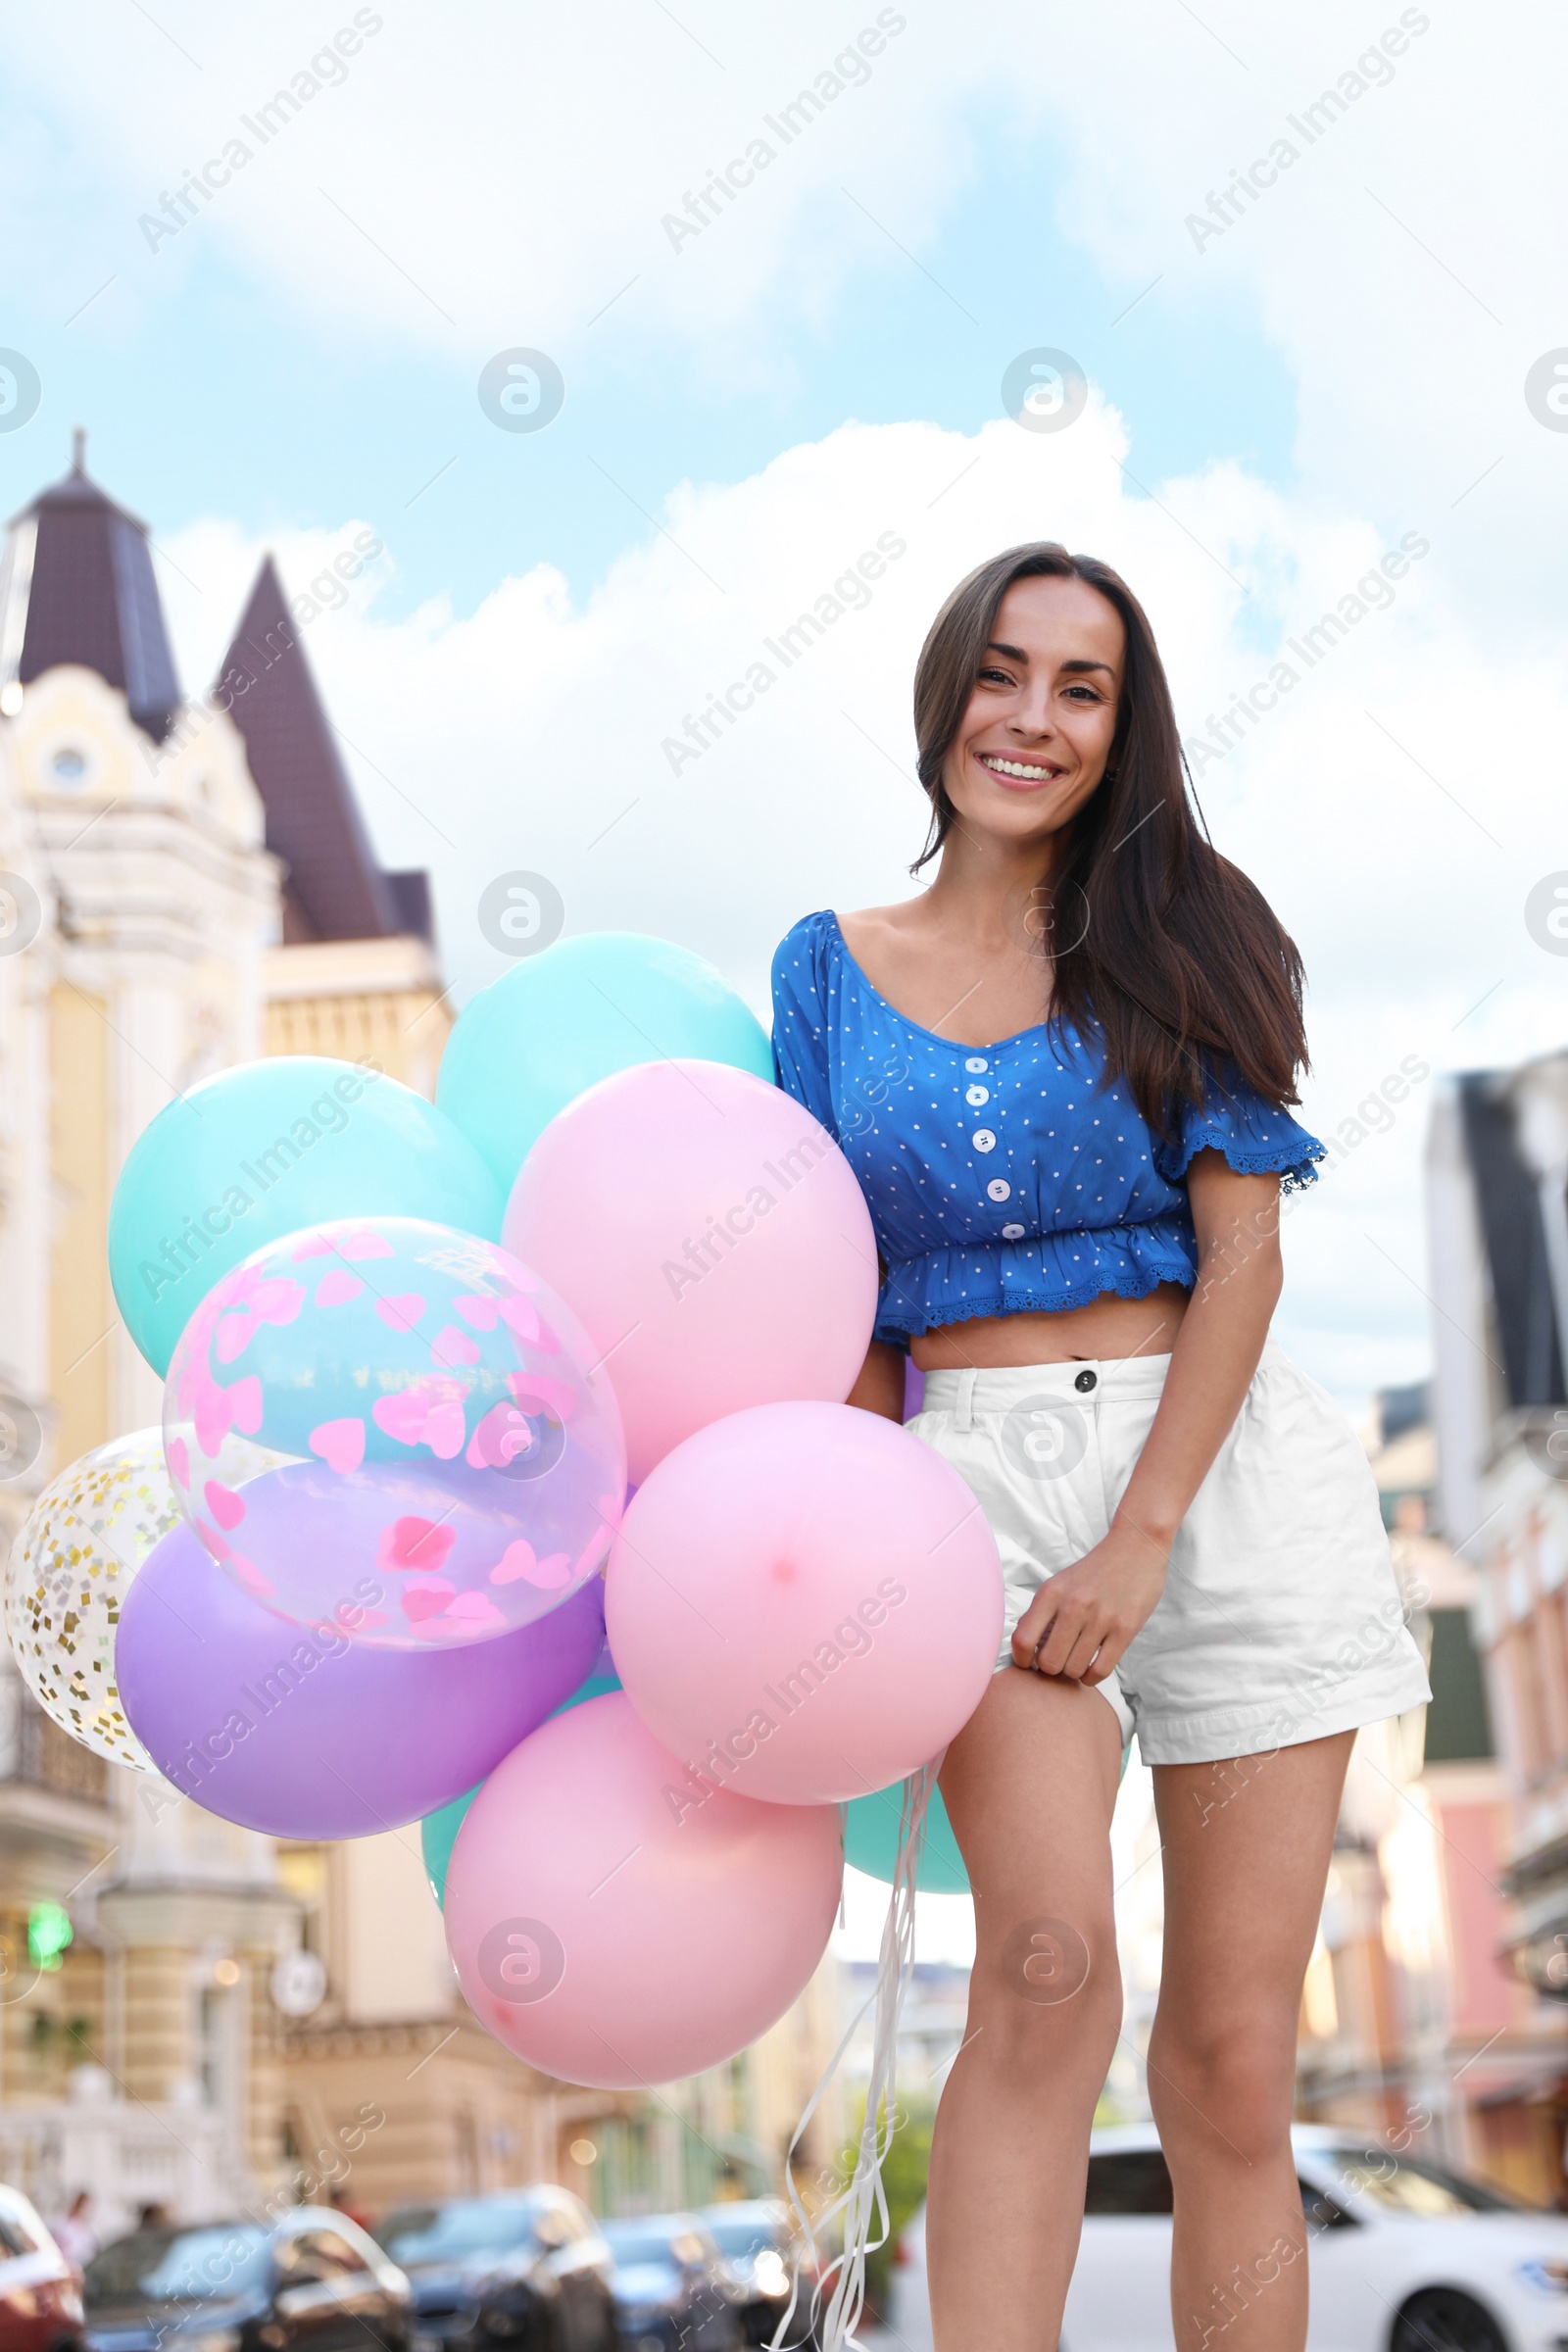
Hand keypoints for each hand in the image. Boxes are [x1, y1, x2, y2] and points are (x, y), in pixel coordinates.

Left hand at [1010, 1518, 1168, 1684]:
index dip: (1021, 1659)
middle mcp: (1073, 1606)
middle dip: (1050, 1668)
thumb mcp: (1060, 1583)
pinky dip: (1091, 1677)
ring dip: (1073, 1671)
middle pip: (1049, 1662)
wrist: (1136, 1547)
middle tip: (1058, 1660)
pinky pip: (1100, 1671)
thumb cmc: (1095, 1571)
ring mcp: (1101, 1618)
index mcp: (1051, 1593)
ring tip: (1076, 1660)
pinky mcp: (1125, 1629)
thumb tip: (1024, 1648)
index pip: (1023, 1640)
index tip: (1029, 1662)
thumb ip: (1042, 1612)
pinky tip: (1091, 1668)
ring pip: (1073, 1669)